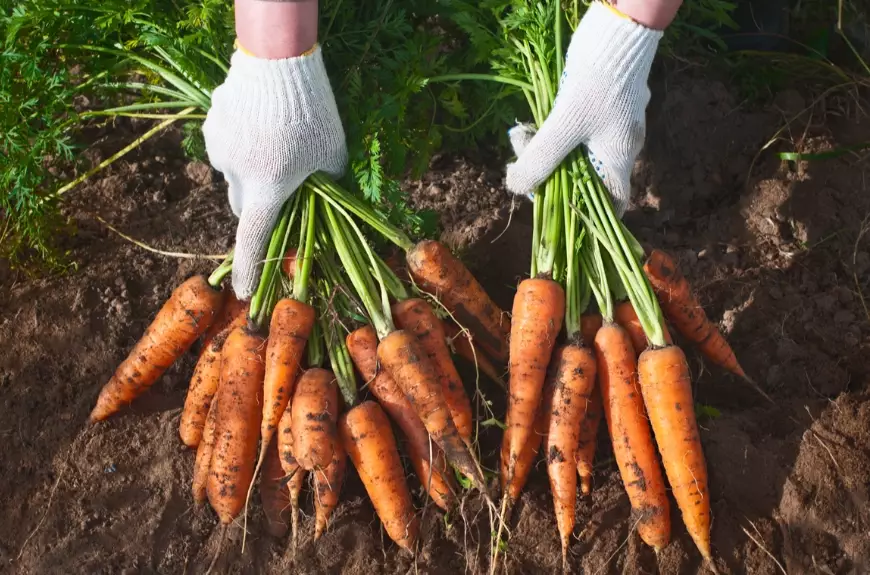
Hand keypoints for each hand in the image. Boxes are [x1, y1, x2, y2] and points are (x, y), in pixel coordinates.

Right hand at [203, 46, 346, 298]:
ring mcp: (219, 149)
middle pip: (244, 206)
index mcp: (267, 189)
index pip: (254, 240)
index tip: (243, 295)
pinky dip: (242, 143)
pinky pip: (227, 145)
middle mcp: (236, 175)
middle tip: (284, 189)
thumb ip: (325, 185)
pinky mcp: (211, 125)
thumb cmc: (314, 113)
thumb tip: (322, 202)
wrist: (280, 62)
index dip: (249, 270)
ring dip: (252, 170)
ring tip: (277, 140)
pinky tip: (262, 122)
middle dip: (261, 206)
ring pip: (234, 173)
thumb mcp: (332, 156)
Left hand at [505, 3, 663, 215]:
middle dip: (550, 177)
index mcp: (619, 159)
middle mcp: (618, 147)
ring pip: (573, 154)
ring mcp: (609, 126)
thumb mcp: (564, 124)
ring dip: (544, 152)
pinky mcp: (597, 108)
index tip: (554, 211)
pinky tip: (531, 125)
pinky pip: (571, 132)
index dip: (588, 217)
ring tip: (521, 137)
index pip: (612, 204)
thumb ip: (541, 159)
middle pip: (583, 180)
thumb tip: (516, 187)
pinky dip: (550, 132)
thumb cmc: (597, 81)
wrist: (616, 30)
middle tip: (522, 165)